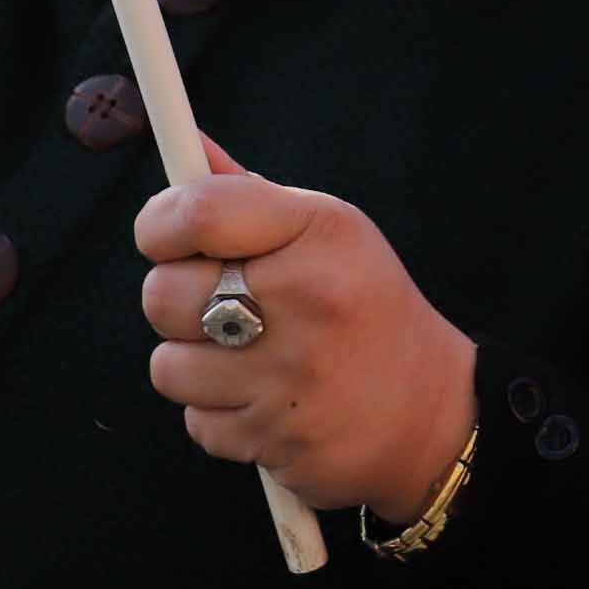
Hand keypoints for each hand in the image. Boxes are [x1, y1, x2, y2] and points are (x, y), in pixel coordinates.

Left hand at [133, 137, 477, 520]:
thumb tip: (185, 147)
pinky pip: (197, 423)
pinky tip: (264, 401)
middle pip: (161, 295)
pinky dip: (219, 416)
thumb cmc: (364, 306)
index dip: (159, 223)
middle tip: (211, 303)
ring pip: (167, 367)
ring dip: (194, 365)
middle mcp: (307, 300)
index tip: (164, 236)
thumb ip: (248, 196)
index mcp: (320, 233)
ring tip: (245, 358)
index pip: (197, 213)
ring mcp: (292, 377)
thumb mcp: (329, 233)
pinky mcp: (278, 441)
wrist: (430, 413)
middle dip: (174, 300)